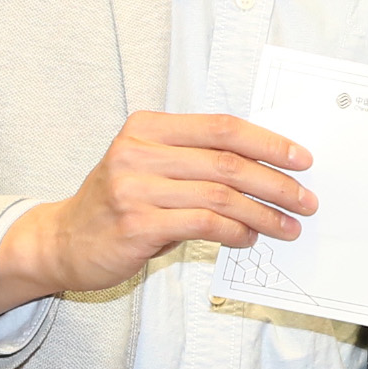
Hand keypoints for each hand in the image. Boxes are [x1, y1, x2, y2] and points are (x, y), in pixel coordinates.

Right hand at [0, 113, 312, 305]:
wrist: (62, 242)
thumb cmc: (117, 204)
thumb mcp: (149, 167)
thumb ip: (195, 160)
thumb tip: (265, 167)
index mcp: (146, 127)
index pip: (221, 126)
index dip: (268, 140)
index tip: (301, 157)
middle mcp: (138, 152)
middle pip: (227, 161)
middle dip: (276, 181)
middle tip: (305, 199)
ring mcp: (135, 188)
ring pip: (220, 195)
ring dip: (264, 212)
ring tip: (288, 226)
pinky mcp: (137, 225)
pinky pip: (204, 224)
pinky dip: (236, 232)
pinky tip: (250, 238)